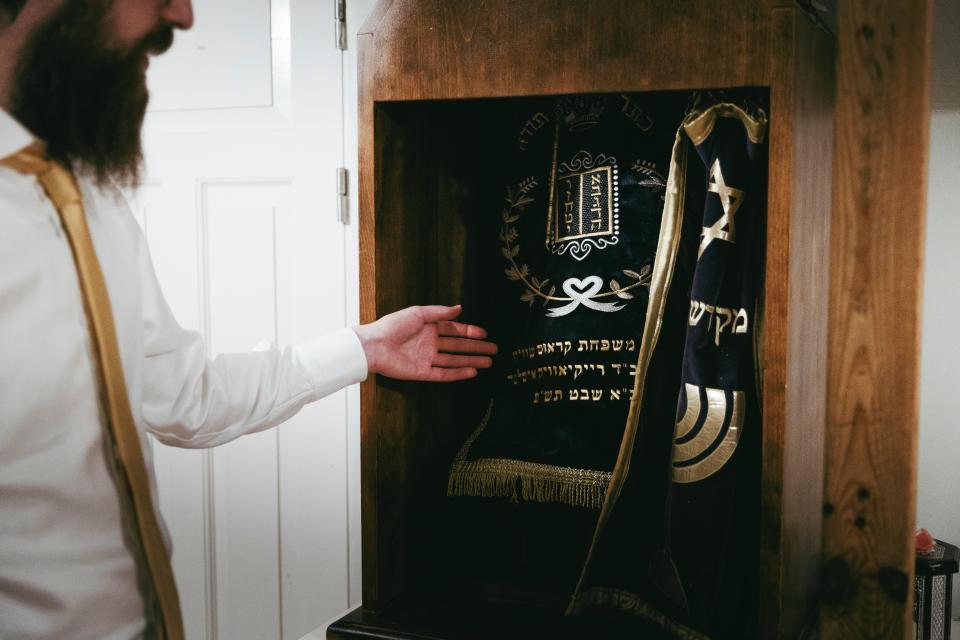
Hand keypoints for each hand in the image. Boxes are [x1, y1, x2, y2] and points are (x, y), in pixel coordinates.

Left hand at [352, 305, 496, 381]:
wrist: (374, 345)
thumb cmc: (392, 326)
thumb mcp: (417, 313)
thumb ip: (439, 312)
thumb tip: (459, 308)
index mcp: (428, 328)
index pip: (454, 330)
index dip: (469, 332)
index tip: (484, 334)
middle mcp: (430, 343)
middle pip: (458, 346)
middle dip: (476, 348)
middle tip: (493, 350)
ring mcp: (427, 358)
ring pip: (454, 360)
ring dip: (471, 361)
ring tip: (488, 362)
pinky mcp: (422, 372)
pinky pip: (444, 374)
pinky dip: (458, 373)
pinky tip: (471, 372)